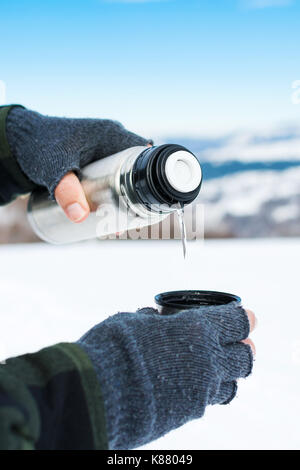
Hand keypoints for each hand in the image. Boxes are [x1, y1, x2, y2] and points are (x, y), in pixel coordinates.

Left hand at [6, 107, 149, 221]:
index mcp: (111, 135)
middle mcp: (111, 139)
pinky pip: (112, 174)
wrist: (20, 142)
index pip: (143, 155)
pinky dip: (114, 191)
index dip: (149, 179)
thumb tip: (79, 217)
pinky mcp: (93, 158)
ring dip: (126, 195)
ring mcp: (103, 148)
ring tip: (120, 221)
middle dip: (137, 193)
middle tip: (133, 220)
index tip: (146, 203)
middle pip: (136, 167)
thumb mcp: (55, 170)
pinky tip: (110, 211)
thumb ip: (66, 192)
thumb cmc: (40, 148)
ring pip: (124, 173)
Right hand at [77, 302, 255, 448]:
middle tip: (238, 344)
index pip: (237, 323)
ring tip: (217, 368)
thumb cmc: (113, 349)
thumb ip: (152, 320)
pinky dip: (205, 392)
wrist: (99, 394)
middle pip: (245, 357)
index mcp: (197, 330)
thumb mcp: (134, 322)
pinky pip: (207, 401)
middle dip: (243, 348)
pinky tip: (190, 386)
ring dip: (228, 374)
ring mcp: (201, 392)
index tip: (246, 318)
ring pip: (231, 385)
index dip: (243, 318)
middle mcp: (208, 362)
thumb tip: (154, 318)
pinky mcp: (189, 414)